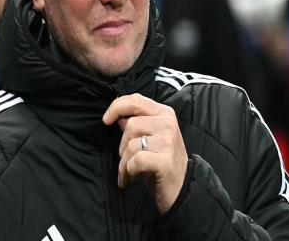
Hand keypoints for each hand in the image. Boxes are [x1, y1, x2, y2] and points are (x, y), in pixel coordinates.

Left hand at [102, 93, 187, 214]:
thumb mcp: (152, 138)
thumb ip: (137, 124)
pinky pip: (135, 160)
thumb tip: (119, 116)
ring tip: (130, 171)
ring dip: (124, 163)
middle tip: (127, 160)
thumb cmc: (163, 161)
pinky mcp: (164, 160)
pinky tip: (134, 178)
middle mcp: (168, 123)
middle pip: (130, 125)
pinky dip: (130, 171)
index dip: (117, 107)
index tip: (106, 120)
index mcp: (164, 113)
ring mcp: (167, 141)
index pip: (136, 100)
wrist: (182, 187)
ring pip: (131, 145)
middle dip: (122, 146)